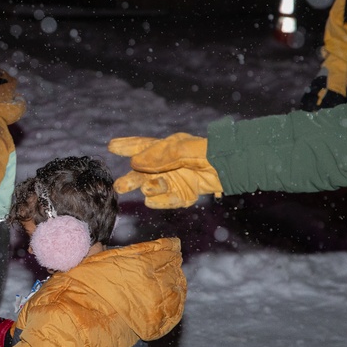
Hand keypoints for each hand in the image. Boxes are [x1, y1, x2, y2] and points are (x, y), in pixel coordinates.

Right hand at [108, 133, 222, 208]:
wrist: (235, 169)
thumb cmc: (212, 153)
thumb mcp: (185, 149)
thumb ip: (160, 156)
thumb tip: (135, 162)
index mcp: (168, 148)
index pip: (144, 146)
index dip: (127, 146)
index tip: (111, 146)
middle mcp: (169, 165)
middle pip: (144, 172)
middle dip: (131, 179)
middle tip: (118, 187)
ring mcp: (176, 180)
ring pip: (154, 187)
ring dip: (149, 188)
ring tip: (146, 189)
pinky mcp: (185, 195)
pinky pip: (168, 200)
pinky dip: (162, 201)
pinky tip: (153, 201)